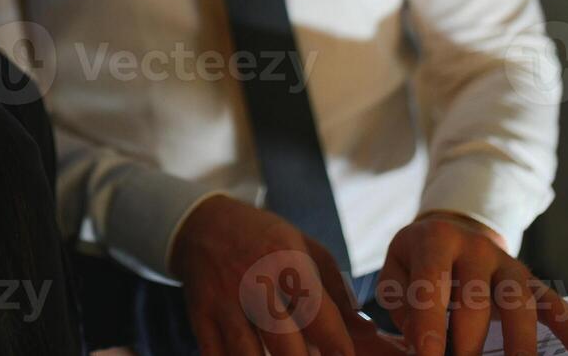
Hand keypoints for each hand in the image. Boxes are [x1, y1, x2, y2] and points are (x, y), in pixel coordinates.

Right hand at [170, 193, 405, 355]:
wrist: (204, 223)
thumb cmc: (266, 240)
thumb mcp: (306, 249)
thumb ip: (339, 291)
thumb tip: (366, 331)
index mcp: (286, 260)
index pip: (319, 314)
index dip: (338, 347)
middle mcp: (254, 281)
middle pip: (285, 346)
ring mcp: (224, 301)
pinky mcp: (200, 316)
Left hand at [377, 211, 567, 355]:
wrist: (452, 229)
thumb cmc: (417, 260)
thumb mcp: (396, 270)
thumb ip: (402, 304)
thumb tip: (421, 341)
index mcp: (436, 241)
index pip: (431, 284)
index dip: (429, 324)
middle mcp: (477, 249)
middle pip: (477, 300)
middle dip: (468, 344)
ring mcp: (510, 265)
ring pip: (521, 304)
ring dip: (519, 345)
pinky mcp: (533, 283)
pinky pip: (557, 307)